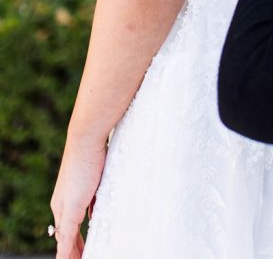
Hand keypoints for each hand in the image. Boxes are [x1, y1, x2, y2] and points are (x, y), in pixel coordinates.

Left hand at [50, 133, 106, 258]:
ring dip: (72, 253)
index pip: (68, 228)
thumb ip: (94, 196)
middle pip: (65, 237)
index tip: (80, 251)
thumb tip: (96, 209)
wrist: (85, 139)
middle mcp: (61, 205)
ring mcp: (64, 208)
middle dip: (73, 251)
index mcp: (66, 198)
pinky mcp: (69, 210)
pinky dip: (67, 253)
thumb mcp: (95, 178)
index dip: (73, 243)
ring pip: (65, 241)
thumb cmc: (93, 152)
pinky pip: (66, 240)